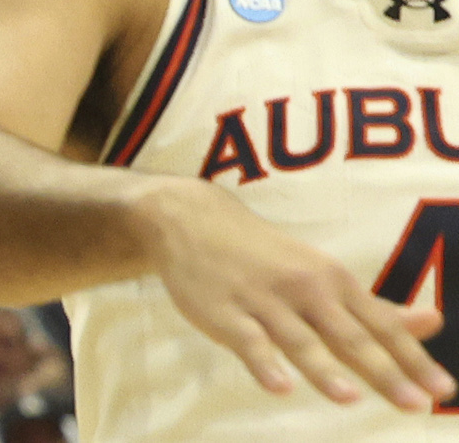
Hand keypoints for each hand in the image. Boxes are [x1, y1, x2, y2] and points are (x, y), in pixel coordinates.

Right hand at [145, 176, 451, 408]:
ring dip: (324, 369)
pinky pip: (247, 341)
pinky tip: (279, 385)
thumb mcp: (324, 274)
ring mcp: (262, 300)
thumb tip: (435, 321)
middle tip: (415, 404)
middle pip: (349, 337)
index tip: (443, 391)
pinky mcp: (223, 311)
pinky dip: (264, 363)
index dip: (414, 359)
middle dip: (384, 371)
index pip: (381, 326)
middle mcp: (304, 289)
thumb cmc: (269, 258)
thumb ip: (377, 309)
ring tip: (350, 398)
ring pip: (298, 340)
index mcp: (332, 281)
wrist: (192, 220)